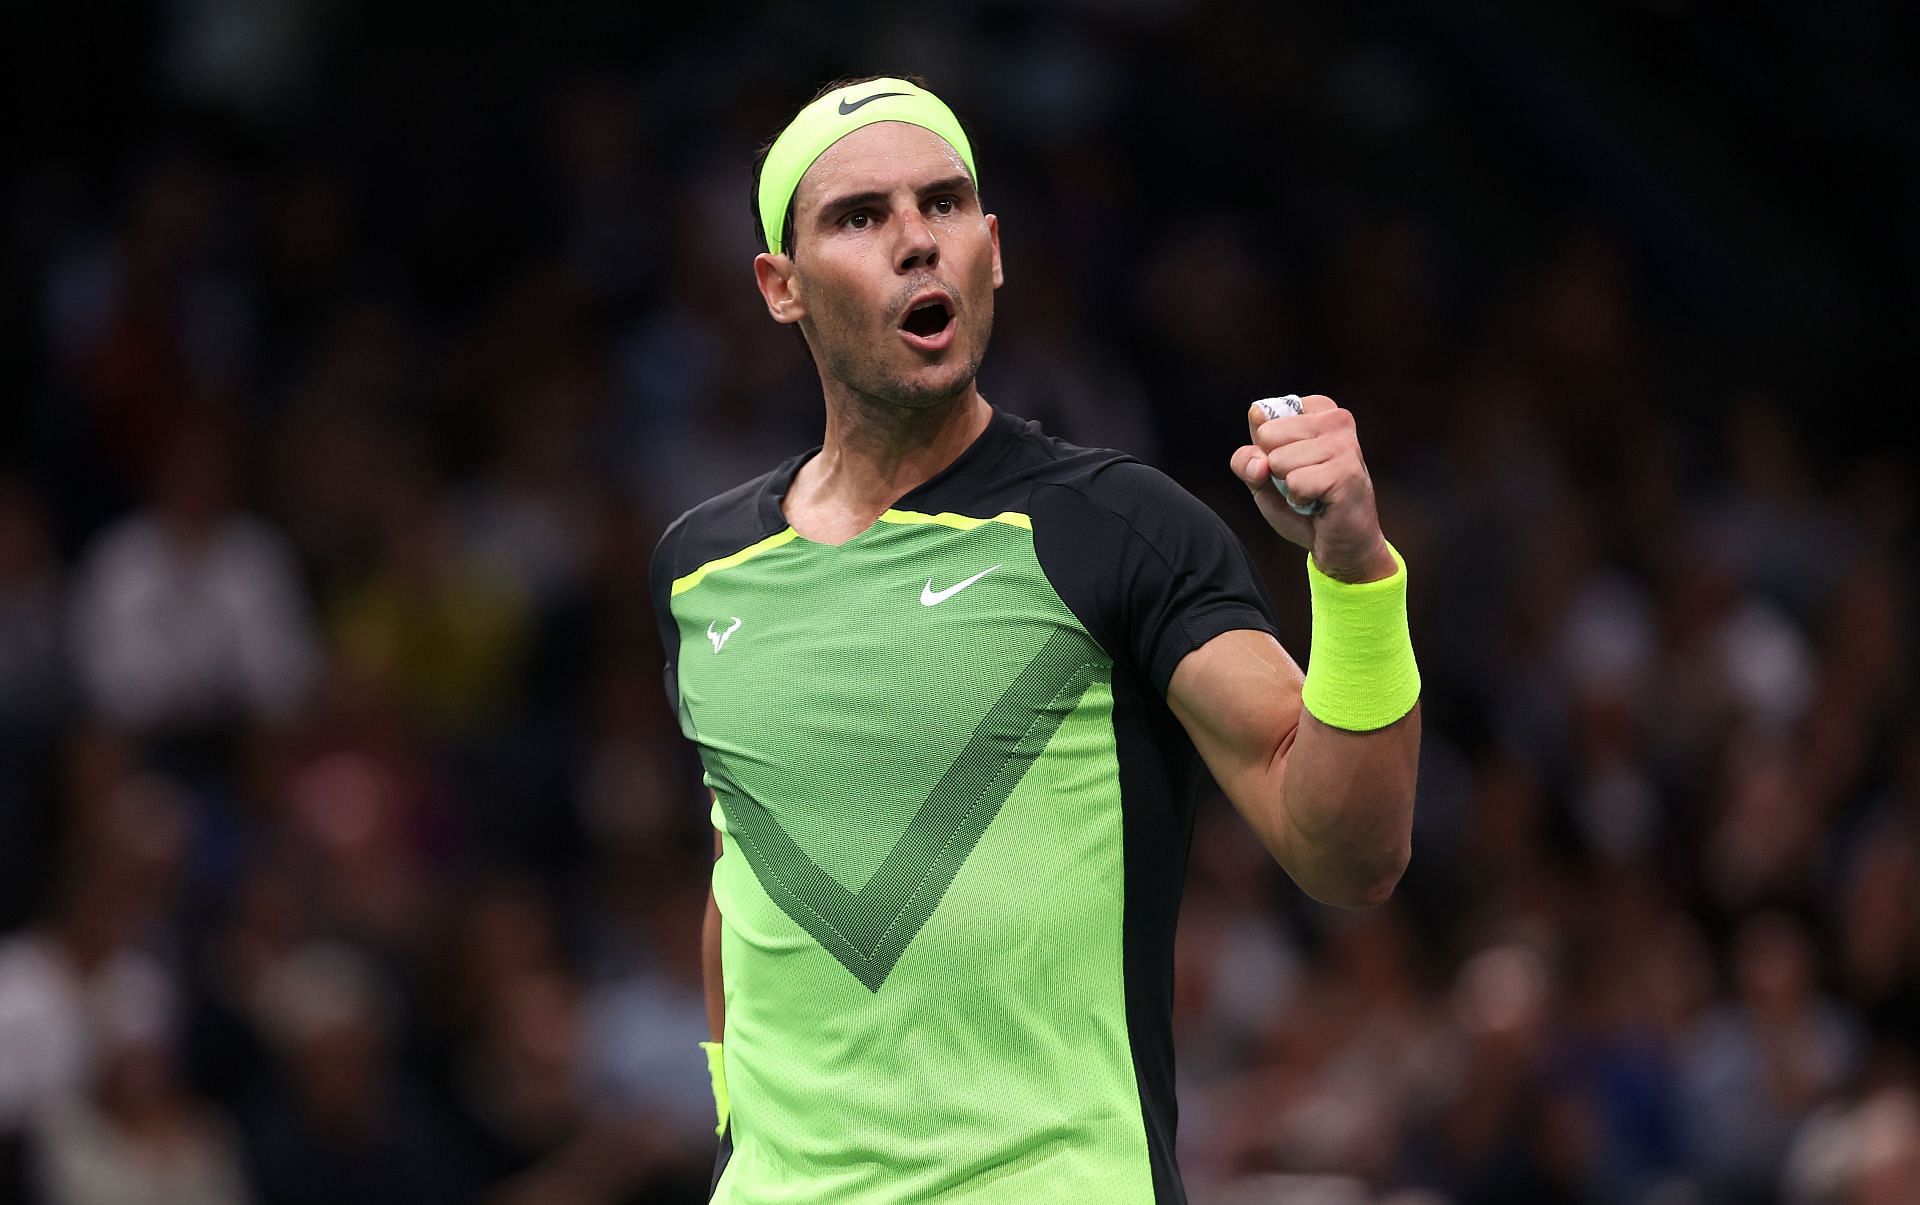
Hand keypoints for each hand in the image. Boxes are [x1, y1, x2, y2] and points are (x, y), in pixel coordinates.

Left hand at [1233, 395, 1394, 582]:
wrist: (1341, 543)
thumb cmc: (1304, 502)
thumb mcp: (1262, 477)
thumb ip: (1246, 460)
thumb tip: (1258, 463)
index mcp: (1318, 409)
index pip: (1260, 416)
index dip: (1264, 448)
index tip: (1291, 463)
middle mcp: (1336, 419)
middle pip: (1267, 435)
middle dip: (1275, 467)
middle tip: (1303, 480)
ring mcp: (1344, 444)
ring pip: (1279, 460)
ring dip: (1289, 486)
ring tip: (1313, 491)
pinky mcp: (1346, 472)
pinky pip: (1295, 483)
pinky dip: (1299, 500)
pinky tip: (1320, 502)